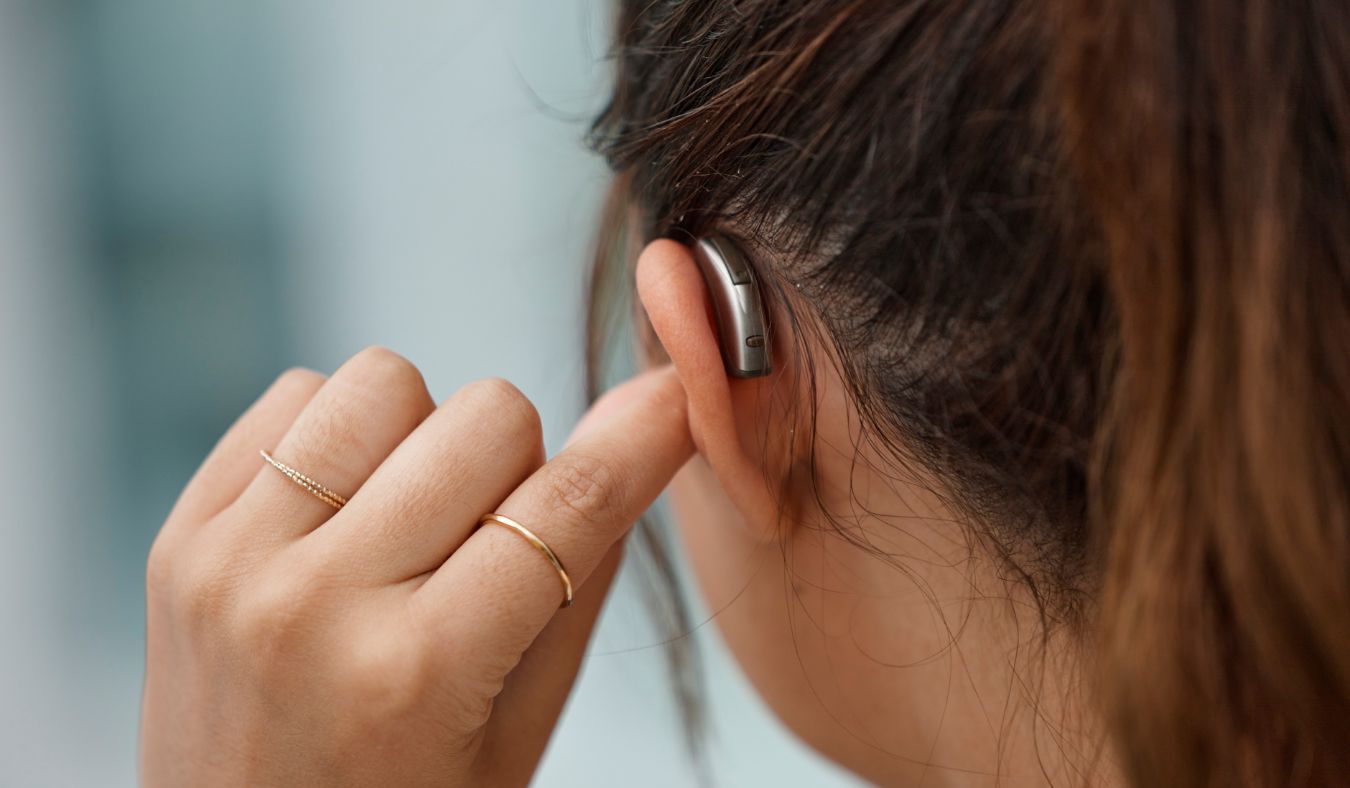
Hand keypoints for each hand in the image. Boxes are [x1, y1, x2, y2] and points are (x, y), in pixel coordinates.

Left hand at [140, 347, 692, 786]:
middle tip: (486, 541)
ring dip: (423, 438)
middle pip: (488, 416)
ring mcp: (233, 564)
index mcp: (418, 674)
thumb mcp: (519, 727)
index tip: (675, 397)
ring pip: (385, 380)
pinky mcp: (179, 536)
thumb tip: (642, 425)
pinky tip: (341, 514)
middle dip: (516, 467)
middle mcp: (315, 606)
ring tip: (405, 522)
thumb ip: (582, 577)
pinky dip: (340, 437)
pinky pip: (294, 396)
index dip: (641, 441)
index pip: (565, 506)